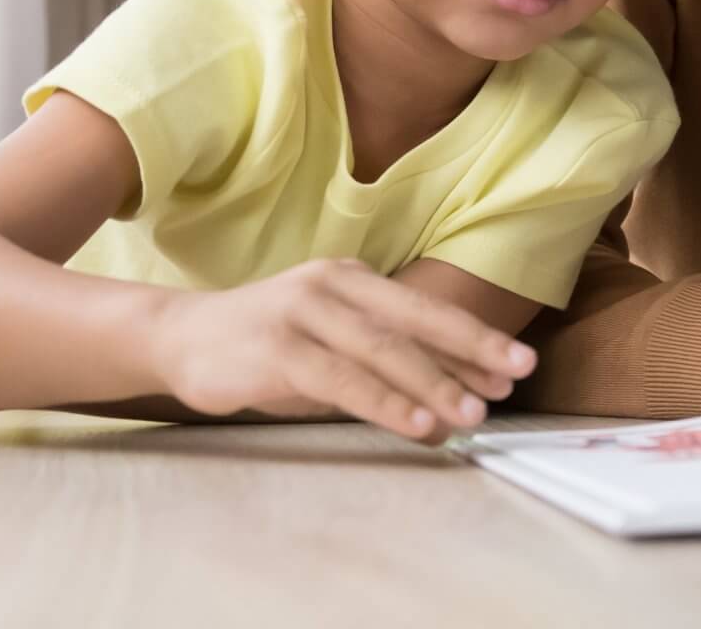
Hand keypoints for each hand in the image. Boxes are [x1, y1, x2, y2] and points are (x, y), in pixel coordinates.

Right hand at [153, 258, 535, 445]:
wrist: (181, 338)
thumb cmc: (267, 345)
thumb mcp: (332, 343)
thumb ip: (385, 361)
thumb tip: (458, 393)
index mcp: (352, 278)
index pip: (424, 308)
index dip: (474, 336)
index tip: (519, 362)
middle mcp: (331, 285)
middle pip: (413, 320)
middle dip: (469, 352)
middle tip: (512, 380)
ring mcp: (302, 313)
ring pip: (382, 350)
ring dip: (432, 384)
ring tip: (471, 414)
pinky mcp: (277, 348)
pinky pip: (342, 379)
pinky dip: (384, 402)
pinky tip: (415, 421)